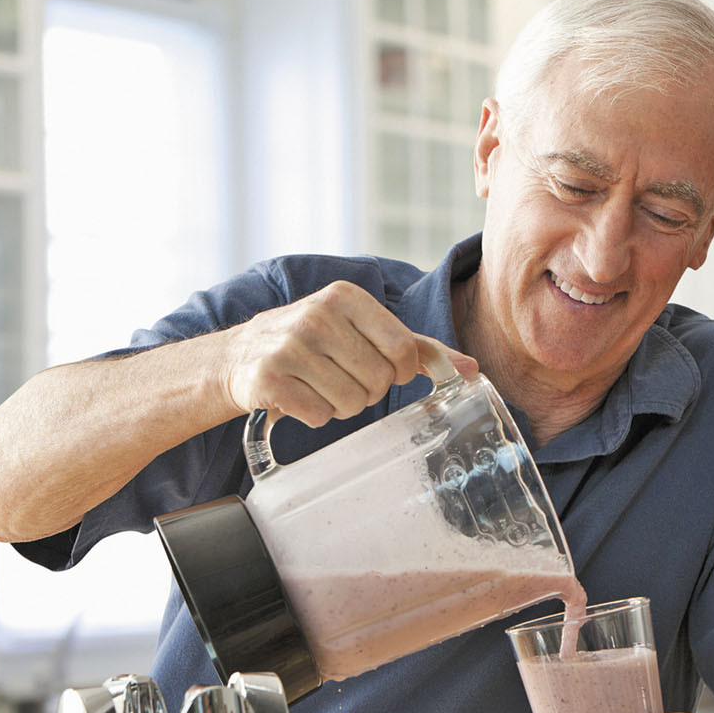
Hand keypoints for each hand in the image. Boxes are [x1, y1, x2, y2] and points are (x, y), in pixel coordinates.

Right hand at [220, 280, 475, 427]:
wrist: (241, 355)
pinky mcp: (269, 378)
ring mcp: (290, 346)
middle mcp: (317, 316)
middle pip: (378, 381)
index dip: (399, 371)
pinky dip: (315, 415)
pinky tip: (299, 396)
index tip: (381, 368)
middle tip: (342, 377)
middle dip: (367, 390)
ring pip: (351, 403)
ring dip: (340, 405)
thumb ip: (418, 347)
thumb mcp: (362, 331)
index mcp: (345, 296)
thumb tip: (471, 369)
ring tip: (319, 386)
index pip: (402, 350)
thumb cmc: (314, 343)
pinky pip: (319, 415)